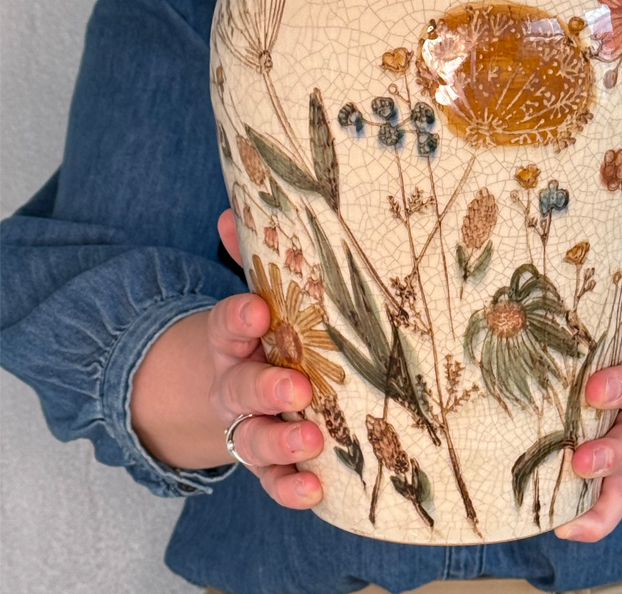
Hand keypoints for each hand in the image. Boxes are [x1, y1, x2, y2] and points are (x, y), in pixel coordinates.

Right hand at [209, 209, 324, 508]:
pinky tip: (315, 489)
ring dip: (280, 439)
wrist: (235, 390)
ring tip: (311, 438)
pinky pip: (273, 478)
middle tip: (297, 386)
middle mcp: (235, 384)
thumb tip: (231, 211)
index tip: (258, 310)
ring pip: (254, 437)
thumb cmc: (261, 335)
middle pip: (241, 387)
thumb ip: (249, 258)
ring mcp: (249, 425)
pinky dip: (290, 486)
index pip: (227, 325)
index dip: (239, 318)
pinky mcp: (268, 459)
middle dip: (265, 387)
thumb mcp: (255, 299)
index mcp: (233, 340)